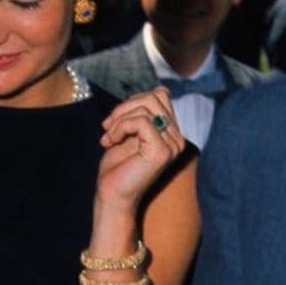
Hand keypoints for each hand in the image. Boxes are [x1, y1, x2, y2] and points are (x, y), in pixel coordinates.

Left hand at [97, 88, 186, 212]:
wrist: (112, 196)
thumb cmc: (117, 168)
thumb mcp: (130, 132)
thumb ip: (143, 112)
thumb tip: (162, 89)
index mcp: (172, 133)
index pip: (160, 95)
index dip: (133, 102)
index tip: (115, 122)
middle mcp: (177, 138)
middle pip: (154, 97)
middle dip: (124, 107)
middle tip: (108, 127)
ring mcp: (172, 145)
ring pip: (146, 107)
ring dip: (119, 119)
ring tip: (108, 136)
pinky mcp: (162, 150)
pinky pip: (141, 121)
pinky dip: (120, 127)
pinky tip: (111, 141)